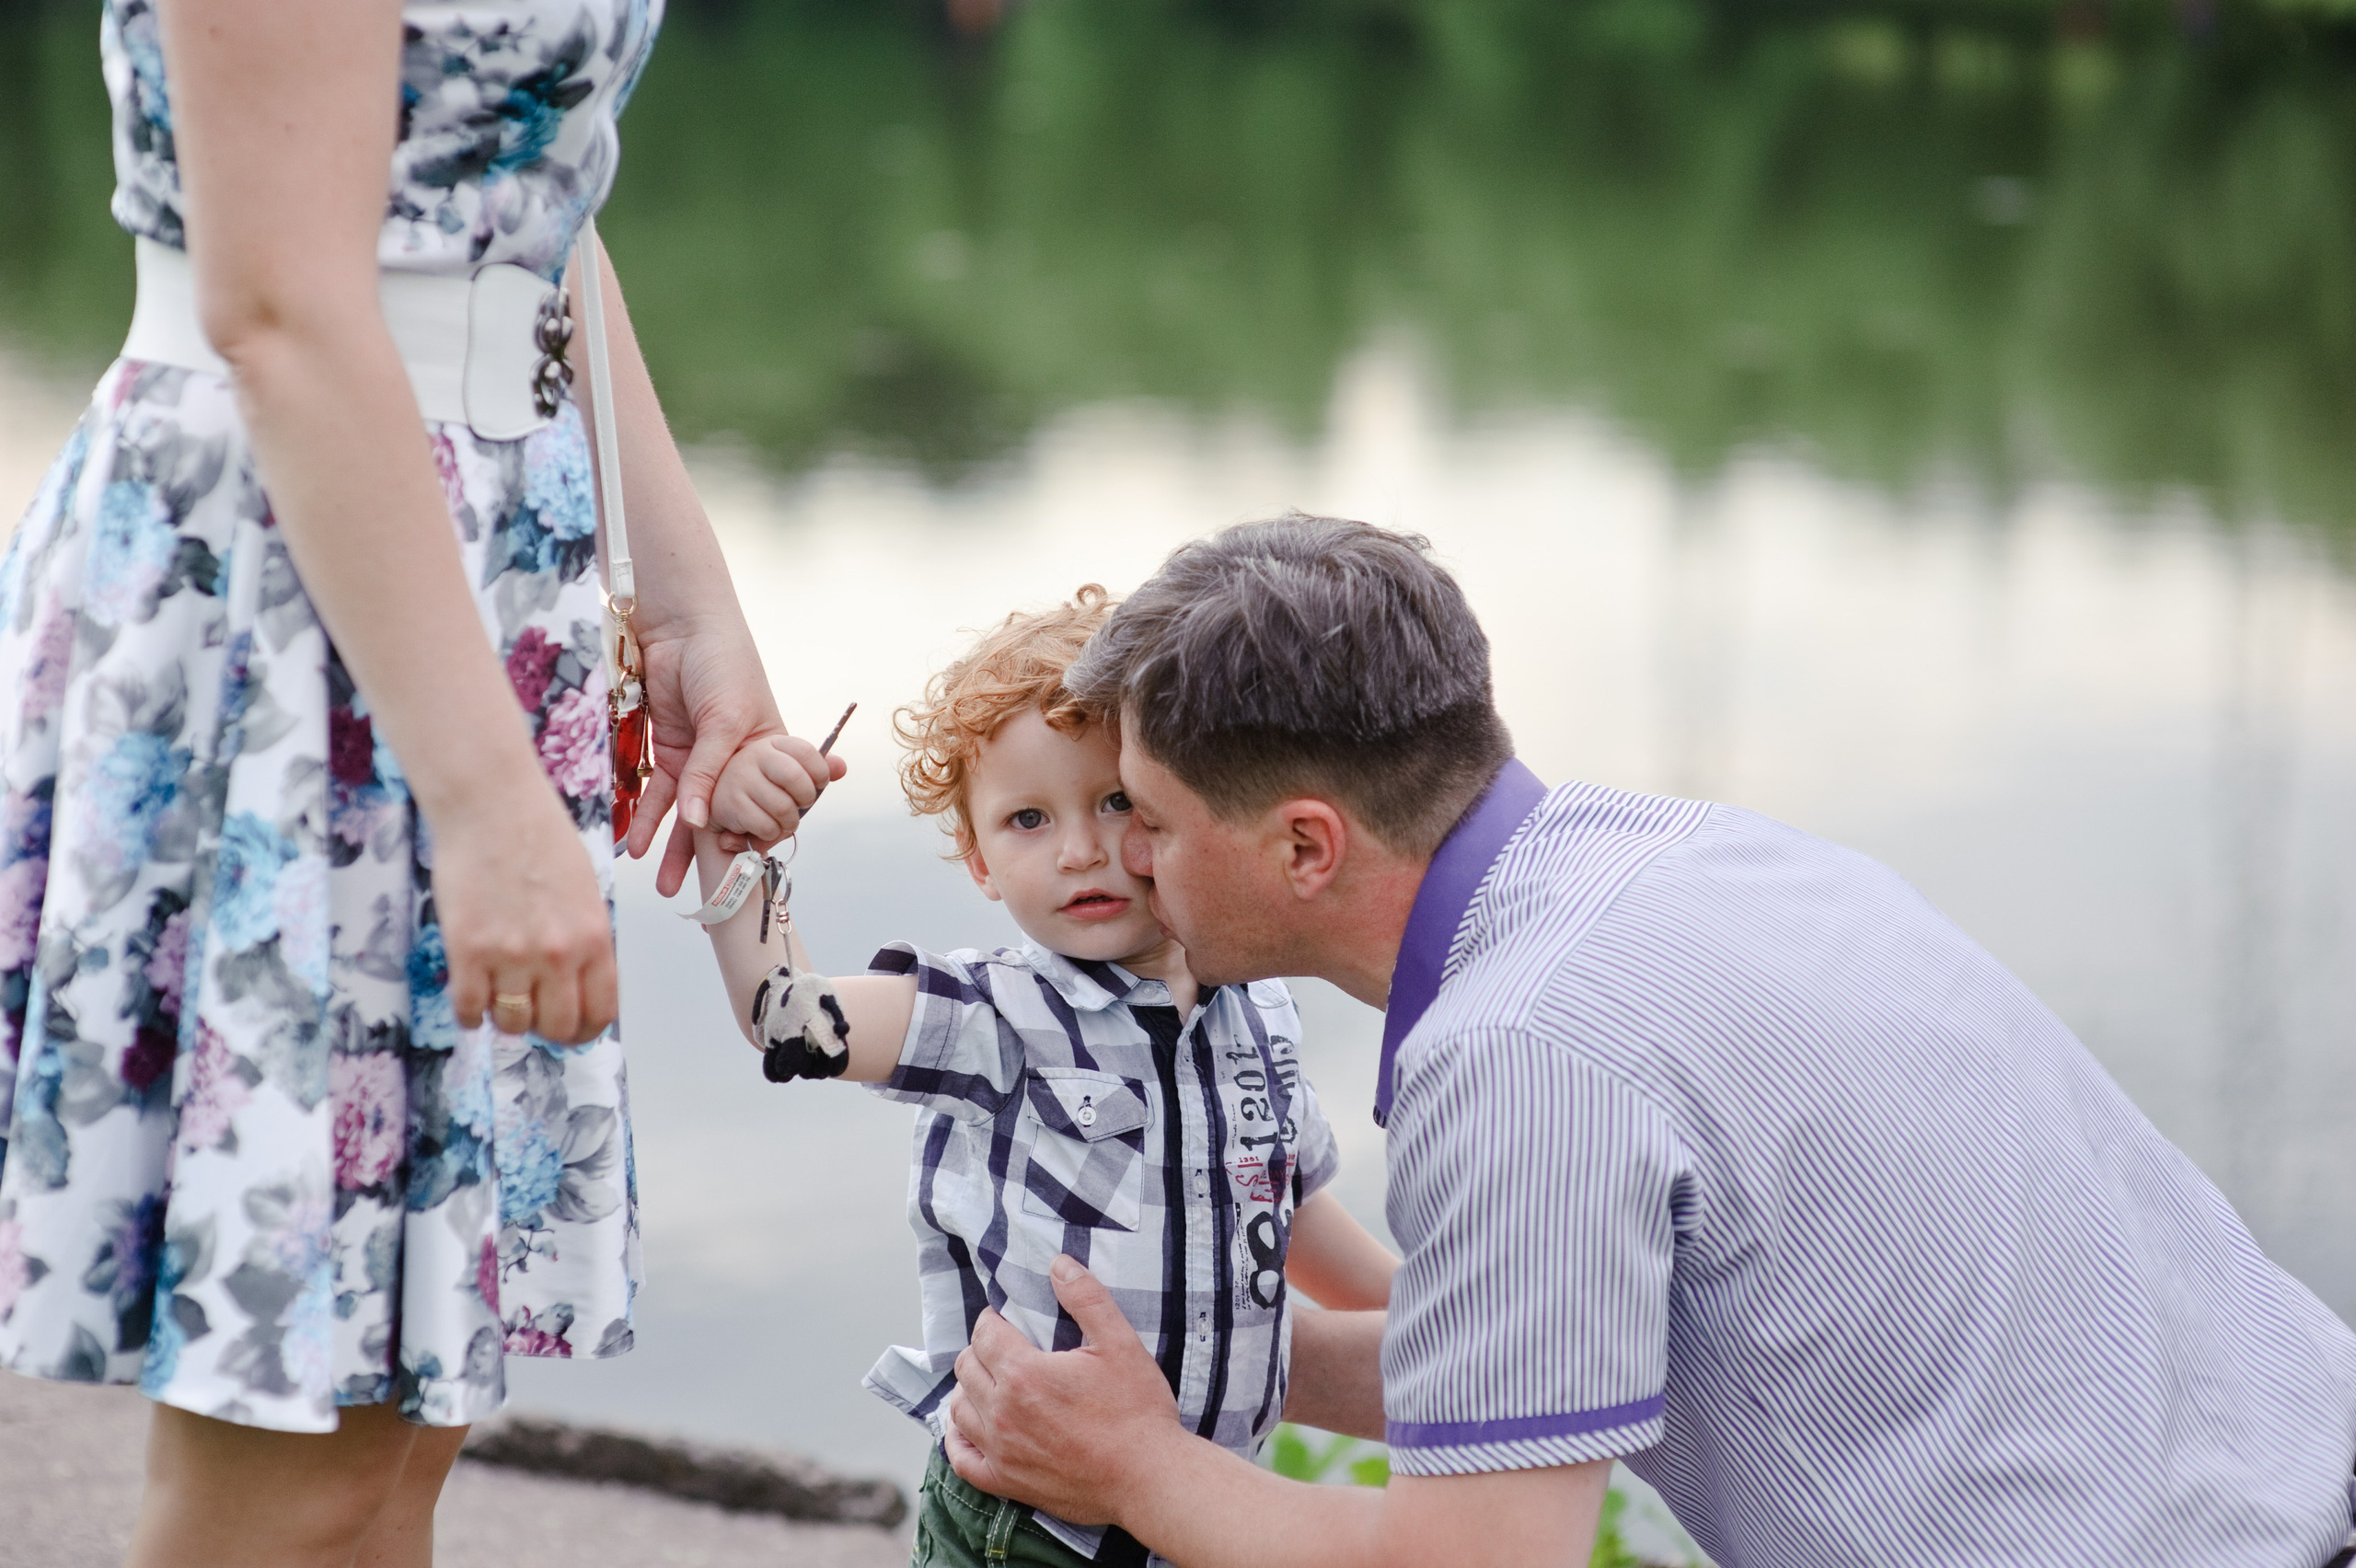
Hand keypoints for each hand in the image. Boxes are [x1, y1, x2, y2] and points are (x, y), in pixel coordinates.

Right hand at [429, 785, 617, 1044]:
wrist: (491, 806)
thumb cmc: (539, 836)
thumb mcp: (585, 890)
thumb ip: (585, 938)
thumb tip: (578, 982)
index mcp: (594, 936)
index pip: (601, 1011)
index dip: (587, 1030)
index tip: (575, 1030)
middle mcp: (559, 953)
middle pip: (559, 1026)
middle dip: (547, 1028)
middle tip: (534, 1016)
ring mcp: (512, 955)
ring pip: (514, 1023)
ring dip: (508, 1018)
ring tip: (501, 996)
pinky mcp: (468, 951)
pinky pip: (470, 1009)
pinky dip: (471, 1013)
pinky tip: (473, 996)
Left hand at [626, 613, 783, 891]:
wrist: (680, 624)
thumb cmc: (723, 663)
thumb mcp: (725, 720)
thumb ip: (709, 774)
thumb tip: (697, 824)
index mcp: (768, 754)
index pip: (770, 806)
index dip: (759, 836)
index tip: (747, 868)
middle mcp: (736, 762)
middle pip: (725, 818)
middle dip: (715, 857)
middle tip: (707, 897)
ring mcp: (700, 759)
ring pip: (688, 814)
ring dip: (675, 848)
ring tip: (666, 886)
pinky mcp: (666, 751)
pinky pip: (656, 794)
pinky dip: (645, 818)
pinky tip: (635, 845)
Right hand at [708, 731, 843, 842]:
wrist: (715, 802)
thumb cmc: (755, 786)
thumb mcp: (784, 768)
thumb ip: (815, 767)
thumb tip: (841, 768)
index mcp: (770, 743)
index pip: (807, 752)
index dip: (820, 774)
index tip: (818, 785)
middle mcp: (752, 755)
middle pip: (798, 781)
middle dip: (805, 801)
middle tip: (798, 808)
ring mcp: (738, 778)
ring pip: (784, 807)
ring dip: (788, 823)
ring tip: (781, 822)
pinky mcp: (726, 804)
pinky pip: (766, 826)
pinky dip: (771, 834)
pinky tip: (764, 828)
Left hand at [947, 1256, 1183, 1526]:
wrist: (1148, 1477)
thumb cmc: (1137, 1411)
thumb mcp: (1120, 1343)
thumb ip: (1086, 1299)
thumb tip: (1059, 1263)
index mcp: (1025, 1373)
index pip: (985, 1333)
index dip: (993, 1319)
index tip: (1005, 1318)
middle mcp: (1003, 1412)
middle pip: (967, 1367)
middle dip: (980, 1349)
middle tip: (1002, 1346)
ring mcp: (1001, 1451)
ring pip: (959, 1410)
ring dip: (968, 1389)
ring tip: (988, 1380)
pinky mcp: (1008, 1482)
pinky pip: (962, 1461)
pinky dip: (958, 1441)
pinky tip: (967, 1429)